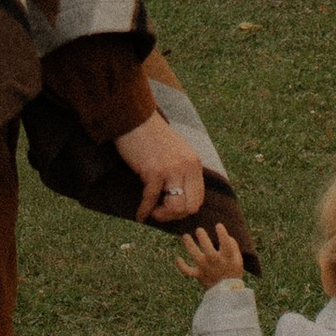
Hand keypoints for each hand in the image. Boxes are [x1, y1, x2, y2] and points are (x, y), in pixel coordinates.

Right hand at [115, 107, 205, 225]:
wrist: (135, 120)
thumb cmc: (152, 138)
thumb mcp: (177, 154)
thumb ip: (182, 172)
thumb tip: (180, 198)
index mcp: (194, 164)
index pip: (199, 199)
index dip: (184, 210)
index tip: (170, 208)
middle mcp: (187, 167)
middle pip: (190, 207)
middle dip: (174, 216)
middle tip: (160, 212)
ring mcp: (172, 169)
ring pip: (176, 207)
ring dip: (162, 215)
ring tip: (152, 213)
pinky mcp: (154, 171)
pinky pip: (151, 200)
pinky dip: (144, 211)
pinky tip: (139, 216)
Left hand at [176, 225, 244, 291]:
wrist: (227, 292)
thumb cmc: (233, 272)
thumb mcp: (238, 259)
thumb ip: (233, 246)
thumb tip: (226, 236)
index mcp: (227, 258)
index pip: (226, 243)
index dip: (222, 233)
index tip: (218, 225)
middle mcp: (216, 262)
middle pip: (208, 249)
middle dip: (203, 238)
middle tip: (199, 230)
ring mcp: (206, 268)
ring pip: (195, 256)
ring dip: (189, 245)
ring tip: (185, 236)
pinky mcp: (198, 275)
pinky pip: (188, 271)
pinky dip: (181, 265)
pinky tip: (177, 258)